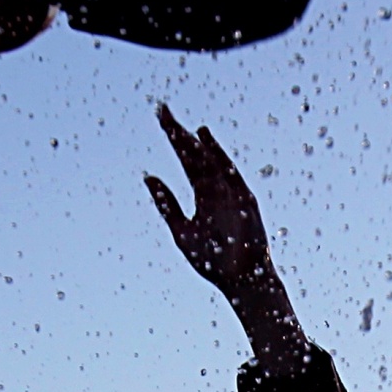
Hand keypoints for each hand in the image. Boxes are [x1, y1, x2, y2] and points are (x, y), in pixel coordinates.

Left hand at [145, 105, 307, 374]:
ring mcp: (230, 193)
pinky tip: (205, 141)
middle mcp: (216, 189)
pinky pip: (228, 173)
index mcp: (203, 196)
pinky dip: (217, 156)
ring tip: (182, 124)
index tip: (161, 116)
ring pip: (210, 161)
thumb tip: (148, 176)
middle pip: (196, 155)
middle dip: (180, 134)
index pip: (186, 160)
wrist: (238, 279)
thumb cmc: (211, 261)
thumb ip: (167, 204)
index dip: (175, 138)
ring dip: (197, 142)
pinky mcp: (243, 199)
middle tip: (162, 111)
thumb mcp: (181, 230)